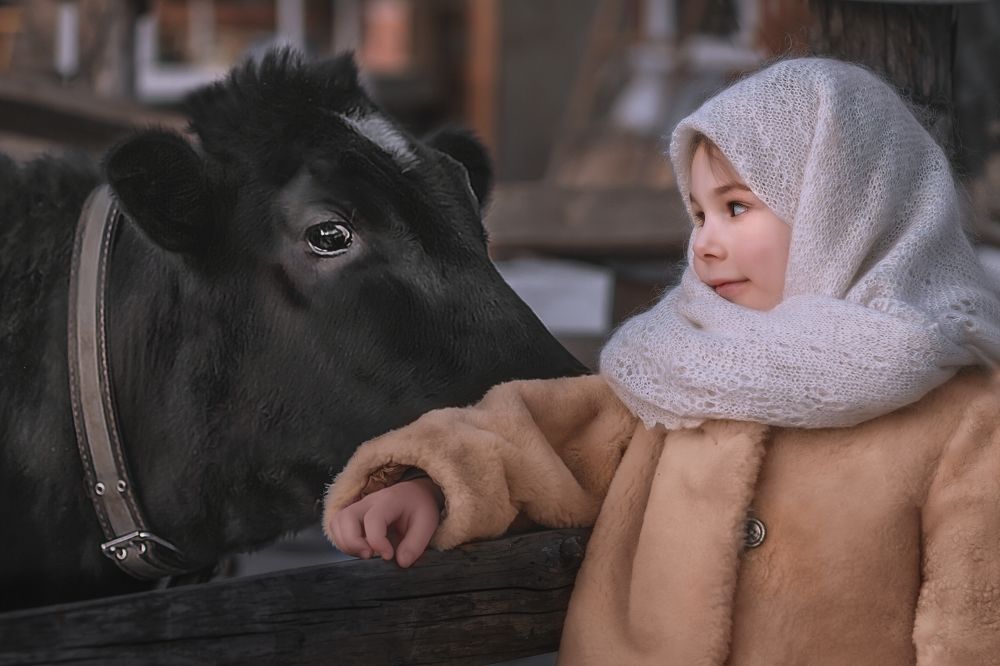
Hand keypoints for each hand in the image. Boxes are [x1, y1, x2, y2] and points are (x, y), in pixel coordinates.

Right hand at [327, 478, 442, 567]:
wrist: (414, 494)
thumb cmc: (419, 507)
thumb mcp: (427, 523)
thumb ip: (416, 544)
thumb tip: (401, 562)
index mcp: (389, 500)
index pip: (373, 519)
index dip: (377, 542)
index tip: (388, 556)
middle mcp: (369, 501)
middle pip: (346, 517)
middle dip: (353, 542)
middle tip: (370, 555)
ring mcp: (358, 506)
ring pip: (337, 521)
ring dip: (345, 542)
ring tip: (365, 553)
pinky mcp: (353, 514)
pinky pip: (336, 525)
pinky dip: (342, 541)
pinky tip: (360, 549)